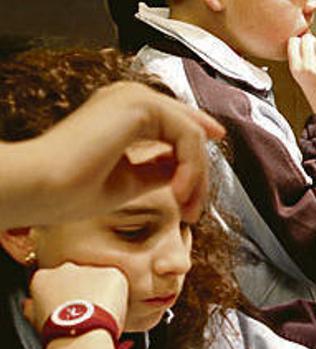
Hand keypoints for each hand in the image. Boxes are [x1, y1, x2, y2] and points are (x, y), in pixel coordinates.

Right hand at [20, 81, 222, 226]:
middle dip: (198, 174)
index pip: (176, 125)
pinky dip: (192, 168)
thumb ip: (159, 169)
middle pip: (188, 131)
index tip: (202, 189)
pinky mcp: (140, 104)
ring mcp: (134, 98)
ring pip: (192, 135)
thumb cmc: (69, 189)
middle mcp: (129, 99)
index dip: (198, 154)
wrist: (41, 188)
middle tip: (193, 210)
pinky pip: (189, 135)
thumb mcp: (130, 180)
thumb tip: (185, 169)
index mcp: (122, 113)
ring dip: (196, 176)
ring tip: (186, 206)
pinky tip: (179, 192)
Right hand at [23, 263, 128, 333]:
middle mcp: (66, 268)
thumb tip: (28, 304)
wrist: (80, 332)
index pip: (55, 282)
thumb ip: (32, 306)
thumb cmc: (57, 330)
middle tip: (88, 311)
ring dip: (102, 292)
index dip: (65, 296)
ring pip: (99, 279)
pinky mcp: (112, 273)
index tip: (71, 308)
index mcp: (44, 277)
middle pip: (78, 277)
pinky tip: (113, 309)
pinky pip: (117, 282)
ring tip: (101, 313)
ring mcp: (90, 269)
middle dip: (84, 290)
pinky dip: (118, 295)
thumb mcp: (35, 319)